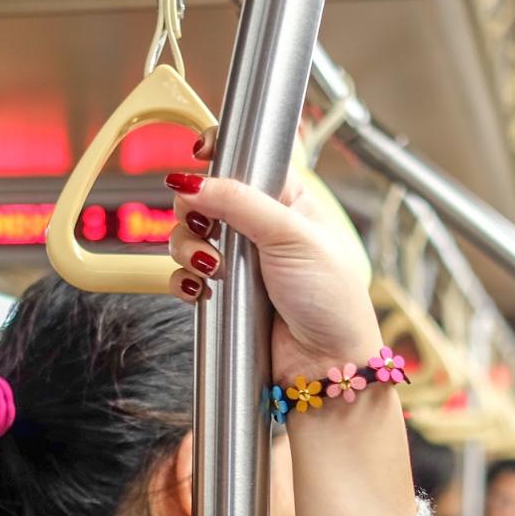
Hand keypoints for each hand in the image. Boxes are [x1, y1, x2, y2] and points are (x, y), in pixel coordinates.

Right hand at [164, 130, 381, 378]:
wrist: (326, 364)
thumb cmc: (331, 299)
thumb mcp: (292, 235)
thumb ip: (240, 202)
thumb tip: (192, 181)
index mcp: (286, 200)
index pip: (245, 160)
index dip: (219, 152)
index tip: (200, 152)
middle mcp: (259, 227)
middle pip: (204, 198)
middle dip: (195, 210)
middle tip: (208, 228)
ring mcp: (238, 262)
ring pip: (188, 237)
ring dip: (189, 248)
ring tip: (212, 269)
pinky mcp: (222, 294)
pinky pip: (184, 277)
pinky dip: (183, 281)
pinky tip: (201, 291)